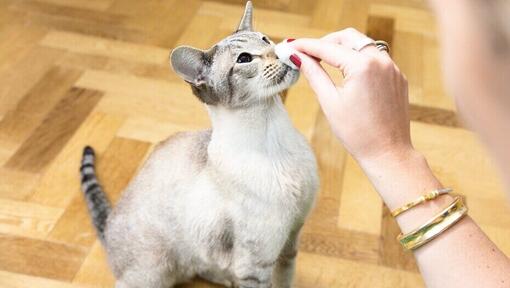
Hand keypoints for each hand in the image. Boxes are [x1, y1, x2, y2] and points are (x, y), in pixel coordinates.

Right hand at [289, 28, 412, 163]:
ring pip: (363, 44)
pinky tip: (347, 73)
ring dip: (343, 48)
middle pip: (348, 37)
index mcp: (362, 66)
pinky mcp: (397, 77)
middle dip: (326, 41)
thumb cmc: (357, 133)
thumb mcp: (330, 102)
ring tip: (325, 62)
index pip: (327, 47)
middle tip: (308, 53)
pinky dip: (359, 59)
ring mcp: (392, 68)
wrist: (387, 153)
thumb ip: (314, 74)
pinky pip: (376, 58)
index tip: (291, 46)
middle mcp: (381, 61)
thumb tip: (297, 57)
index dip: (306, 46)